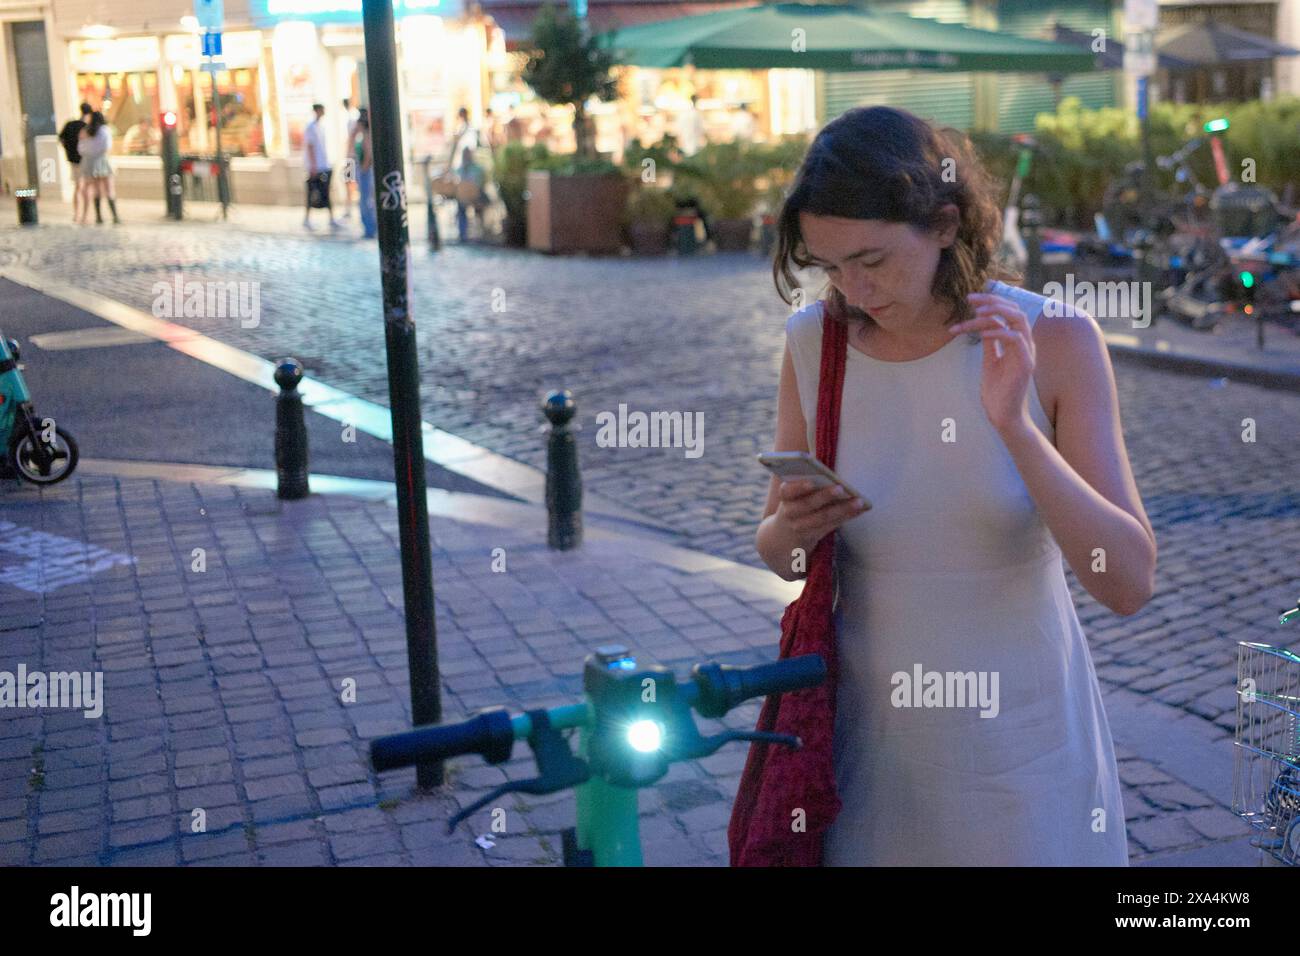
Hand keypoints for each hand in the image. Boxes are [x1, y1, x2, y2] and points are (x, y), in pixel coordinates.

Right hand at [775, 479, 868, 554]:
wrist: (782, 537)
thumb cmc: (795, 505)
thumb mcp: (792, 495)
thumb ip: (805, 484)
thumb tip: (831, 474)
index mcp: (785, 497)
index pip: (787, 491)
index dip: (799, 487)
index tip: (811, 482)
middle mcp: (790, 513)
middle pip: (808, 504)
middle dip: (825, 496)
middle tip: (841, 488)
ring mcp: (800, 527)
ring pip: (823, 517)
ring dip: (842, 508)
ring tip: (859, 501)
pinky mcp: (812, 536)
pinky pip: (831, 525)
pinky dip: (846, 516)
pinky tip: (859, 510)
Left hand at [949, 292, 1035, 438]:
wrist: (1003, 415)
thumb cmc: (997, 390)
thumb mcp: (991, 360)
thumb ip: (990, 342)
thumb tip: (983, 324)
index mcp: (1018, 342)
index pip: (1009, 312)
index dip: (991, 301)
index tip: (970, 299)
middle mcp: (1026, 344)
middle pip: (1015, 310)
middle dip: (992, 301)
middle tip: (969, 299)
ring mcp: (1027, 353)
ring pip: (1018, 320)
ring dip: (996, 312)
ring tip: (975, 312)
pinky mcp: (1025, 365)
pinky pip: (1016, 339)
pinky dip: (999, 331)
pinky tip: (982, 331)